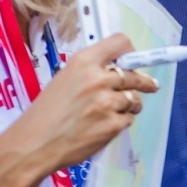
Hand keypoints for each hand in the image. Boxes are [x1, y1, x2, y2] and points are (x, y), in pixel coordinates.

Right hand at [8, 34, 160, 176]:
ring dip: (131, 104)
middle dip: (143, 82)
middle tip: (150, 85)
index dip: (130, 51)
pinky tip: (105, 125)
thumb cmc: (45, 113)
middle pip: (134, 74)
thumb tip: (119, 72)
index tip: (134, 59)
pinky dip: (121, 121)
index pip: (120, 43)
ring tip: (117, 110)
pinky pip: (128, 118)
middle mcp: (99, 79)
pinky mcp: (113, 124)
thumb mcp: (64, 80)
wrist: (35, 143)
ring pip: (135, 98)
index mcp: (83, 62)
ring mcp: (108, 102)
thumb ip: (91, 73)